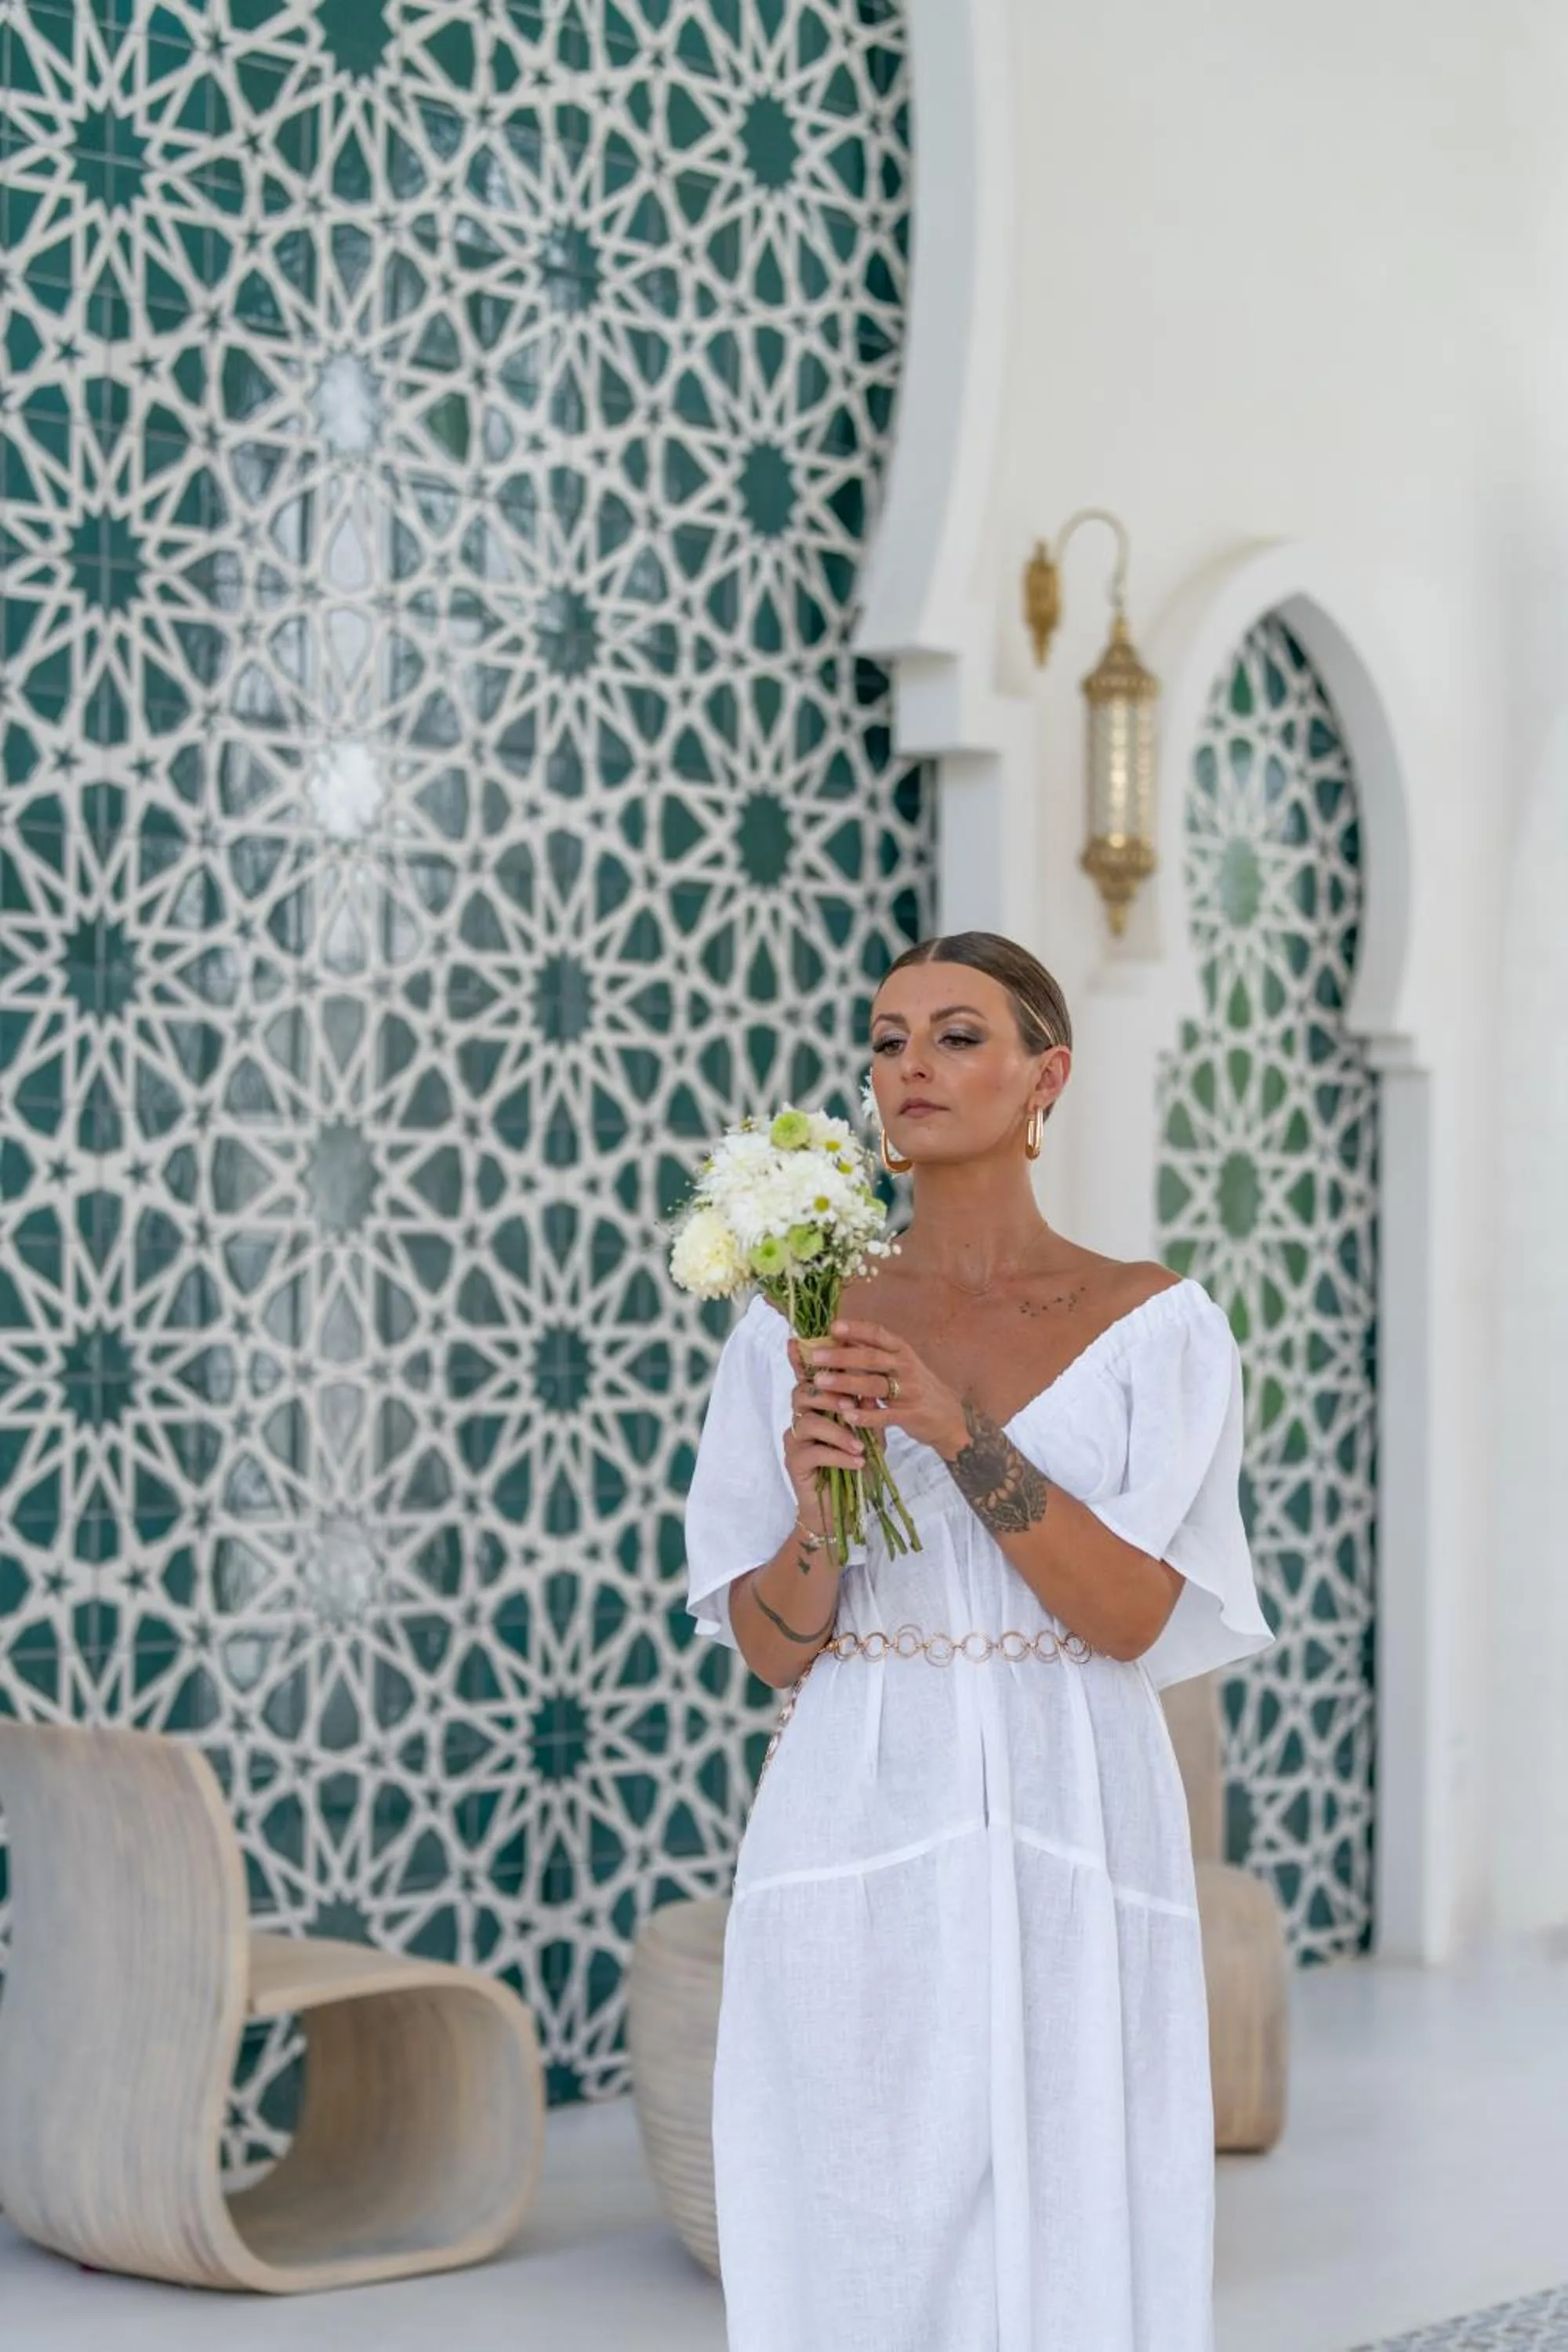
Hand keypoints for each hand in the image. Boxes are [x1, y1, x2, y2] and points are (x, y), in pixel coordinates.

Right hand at [782, 1346, 865, 1536]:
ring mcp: (795, 1440)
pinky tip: (857, 1463)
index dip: (803, 1359)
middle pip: (804, 1393)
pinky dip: (839, 1455)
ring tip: (860, 1444)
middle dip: (829, 1395)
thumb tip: (873, 1388)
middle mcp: (801, 1419)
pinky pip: (814, 1451)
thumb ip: (868, 1412)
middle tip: (851, 1406)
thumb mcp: (869, 1437)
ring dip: (839, 1431)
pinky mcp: (794, 1462)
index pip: (809, 1378)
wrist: (840, 1511)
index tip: (802, 1340)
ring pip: (809, 1421)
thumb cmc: (853, 1468)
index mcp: (817, 1407)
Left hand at [796, 1320, 967, 1459]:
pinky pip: (885, 1415)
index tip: (832, 1327)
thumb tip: (840, 1338)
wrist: (949, 1417)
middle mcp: (906, 1367)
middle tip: (815, 1356)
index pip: (878, 1334)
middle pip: (871, 1358)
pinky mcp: (911, 1415)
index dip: (856, 1329)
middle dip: (841, 1356)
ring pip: (875, 1385)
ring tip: (821, 1382)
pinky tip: (847, 1415)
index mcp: (902, 1350)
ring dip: (846, 1383)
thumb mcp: (900, 1364)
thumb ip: (874, 1353)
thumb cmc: (916, 1387)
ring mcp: (910, 1391)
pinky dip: (865, 1416)